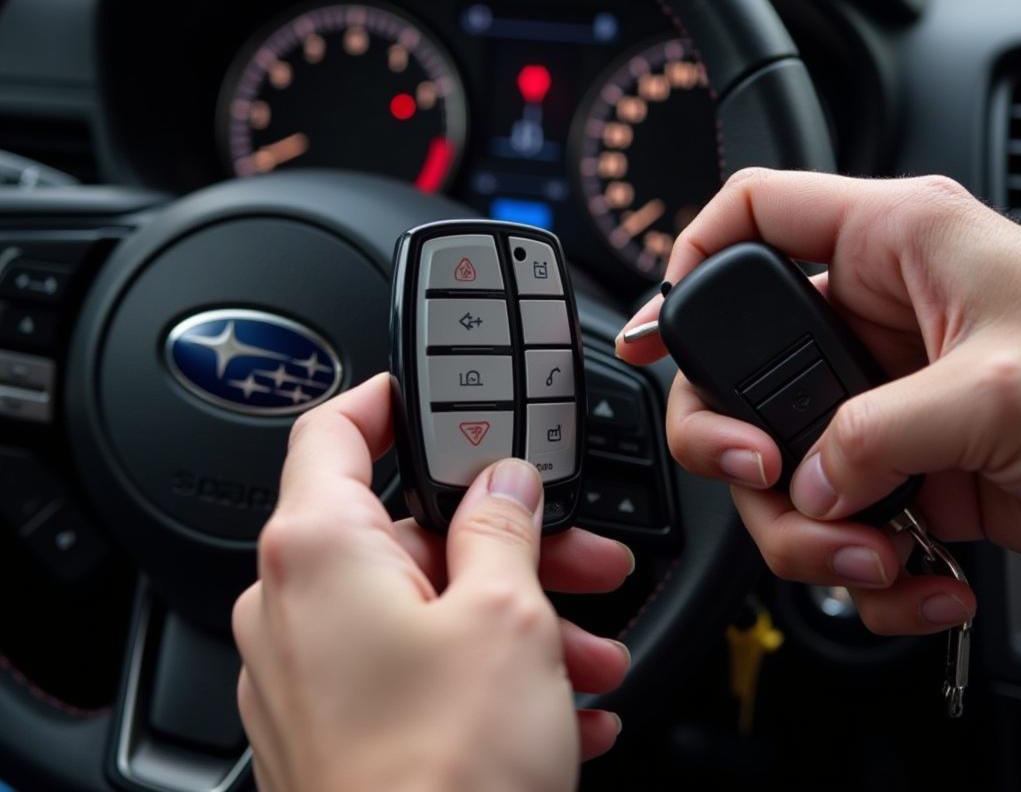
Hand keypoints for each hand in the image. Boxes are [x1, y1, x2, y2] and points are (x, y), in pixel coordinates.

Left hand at [232, 373, 632, 791]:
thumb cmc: (442, 778)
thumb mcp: (505, 618)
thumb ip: (504, 525)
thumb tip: (505, 484)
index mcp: (319, 550)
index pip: (335, 430)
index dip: (391, 402)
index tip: (440, 399)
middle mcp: (294, 606)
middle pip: (406, 530)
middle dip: (504, 538)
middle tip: (576, 551)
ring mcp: (310, 673)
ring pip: (423, 605)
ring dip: (513, 616)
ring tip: (593, 651)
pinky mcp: (334, 729)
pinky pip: (415, 670)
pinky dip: (485, 672)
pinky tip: (564, 706)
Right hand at [616, 169, 1020, 636]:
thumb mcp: (1003, 386)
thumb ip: (883, 428)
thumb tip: (812, 482)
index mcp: (893, 243)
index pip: (752, 212)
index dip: (689, 257)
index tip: (657, 330)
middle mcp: (873, 318)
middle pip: (738, 364)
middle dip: (731, 438)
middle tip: (760, 475)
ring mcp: (882, 399)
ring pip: (778, 460)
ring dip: (806, 531)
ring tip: (873, 561)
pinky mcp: (904, 468)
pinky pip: (834, 519)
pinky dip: (862, 569)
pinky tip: (917, 580)